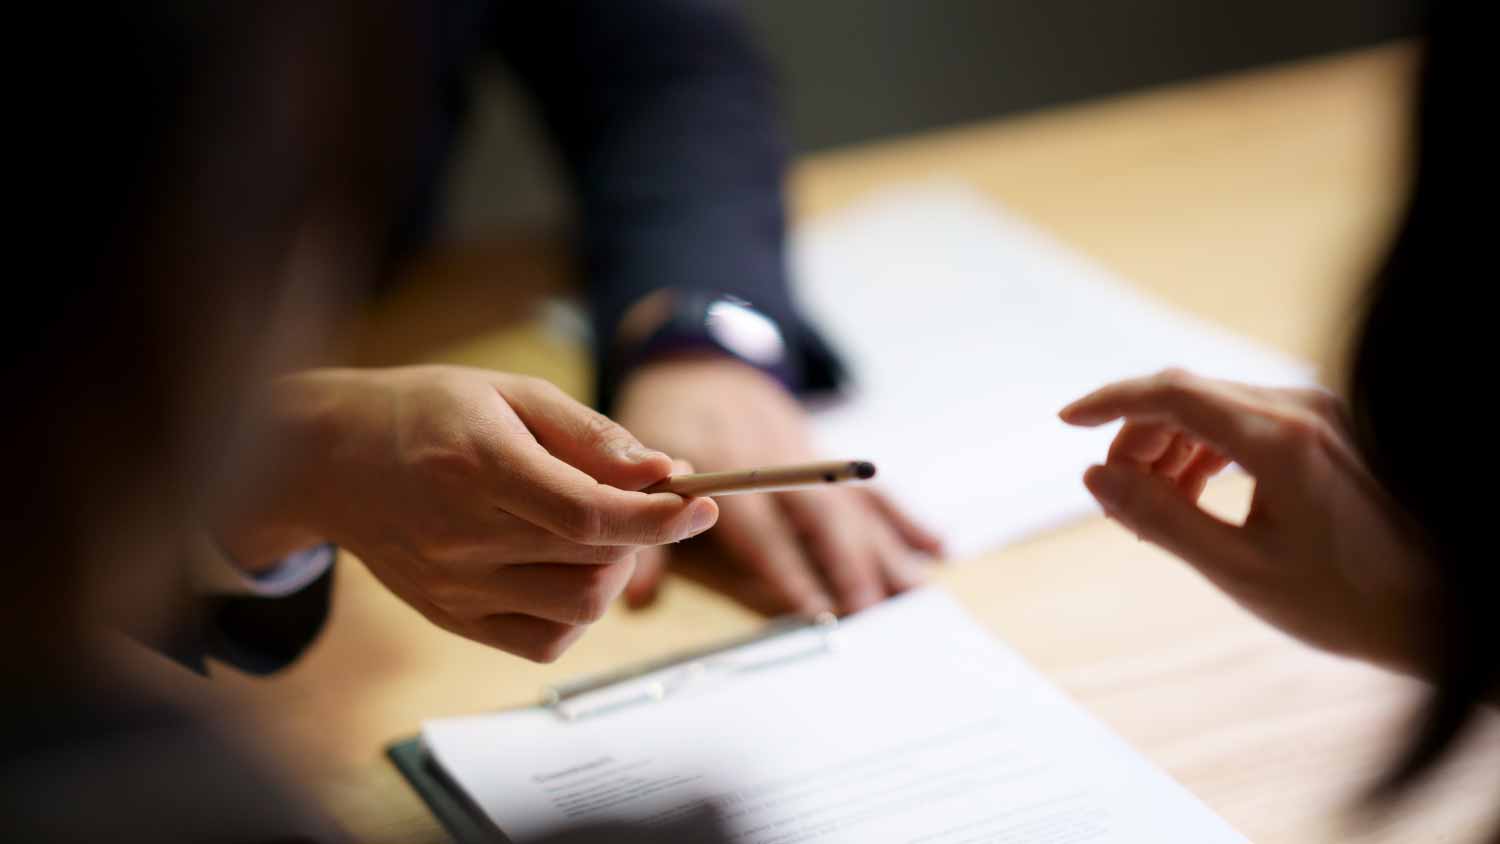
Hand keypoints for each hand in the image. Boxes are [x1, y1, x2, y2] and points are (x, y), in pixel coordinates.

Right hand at [216, 365, 717, 661]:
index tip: (701, 504)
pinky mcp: (452, 618)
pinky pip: (544, 640)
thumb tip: (663, 471)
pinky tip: (564, 567)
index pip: (588, 514)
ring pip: (578, 608)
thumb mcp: (510, 393)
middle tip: (639, 497)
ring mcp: (454, 587)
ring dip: (613, 571)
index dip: (658, 517)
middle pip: (592, 559)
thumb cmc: (426, 412)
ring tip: (594, 529)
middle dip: (642, 529)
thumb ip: (590, 434)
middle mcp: (462, 536)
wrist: (329, 459)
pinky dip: (576, 611)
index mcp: (478, 466)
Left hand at [612, 356, 942, 615]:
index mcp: (721, 463)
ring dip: (885, 550)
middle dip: (847, 566)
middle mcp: (772, 457)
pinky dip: (904, 518)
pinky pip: (867, 489)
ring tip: (914, 594)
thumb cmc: (660, 430)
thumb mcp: (631, 476)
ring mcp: (805, 452)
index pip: (760, 526)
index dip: (786, 569)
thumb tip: (635, 602)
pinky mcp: (824, 451)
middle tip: (869, 612)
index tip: (811, 610)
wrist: (692, 361)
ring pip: (851, 505)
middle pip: (818, 517)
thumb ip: (642, 539)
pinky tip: (936, 547)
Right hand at [1059, 369, 1433, 673]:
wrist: (1439, 614)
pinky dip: (1205, 450)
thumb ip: (1160, 517)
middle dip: (1137, 438)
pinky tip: (1193, 495)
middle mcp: (1301, 409)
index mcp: (1280, 438)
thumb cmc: (1348, 602)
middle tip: (1114, 499)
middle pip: (1188, 396)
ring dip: (1169, 447)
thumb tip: (1095, 477)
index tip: (1065, 423)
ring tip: (1151, 508)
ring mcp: (1320, 415)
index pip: (1172, 393)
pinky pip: (1245, 420)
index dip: (1111, 402)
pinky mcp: (1328, 429)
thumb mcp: (1238, 570)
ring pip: (1214, 406)